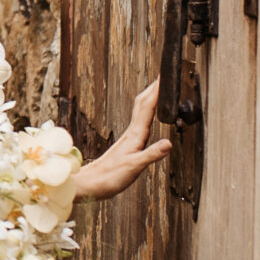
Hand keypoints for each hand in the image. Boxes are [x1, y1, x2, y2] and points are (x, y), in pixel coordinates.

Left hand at [71, 79, 172, 198]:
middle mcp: (132, 133)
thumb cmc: (109, 178)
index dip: (157, 90)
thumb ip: (151, 155)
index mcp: (135, 135)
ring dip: (151, 97)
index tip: (166, 76)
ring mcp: (129, 137)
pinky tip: (149, 115)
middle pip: (143, 103)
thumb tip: (168, 143)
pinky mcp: (128, 144)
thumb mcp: (134, 167)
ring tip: (159, 89)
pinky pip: (140, 120)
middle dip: (154, 87)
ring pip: (141, 110)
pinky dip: (148, 111)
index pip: (148, 106)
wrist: (90, 184)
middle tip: (164, 74)